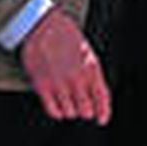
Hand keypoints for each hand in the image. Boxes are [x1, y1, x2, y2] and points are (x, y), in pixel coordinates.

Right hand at [18, 9, 110, 124]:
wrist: (43, 24)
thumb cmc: (66, 36)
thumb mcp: (87, 52)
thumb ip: (92, 74)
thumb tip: (96, 97)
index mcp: (92, 68)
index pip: (102, 98)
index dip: (104, 112)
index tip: (102, 120)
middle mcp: (77, 78)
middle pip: (86, 110)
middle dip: (85, 110)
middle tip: (80, 106)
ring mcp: (60, 83)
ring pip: (70, 113)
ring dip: (70, 110)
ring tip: (66, 101)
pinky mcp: (43, 86)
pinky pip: (53, 111)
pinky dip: (57, 112)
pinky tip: (57, 105)